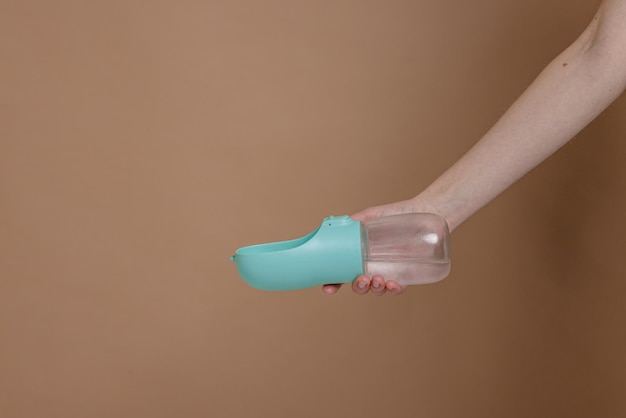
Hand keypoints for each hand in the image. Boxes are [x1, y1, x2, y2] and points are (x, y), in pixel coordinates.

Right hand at [322, 198, 441, 294]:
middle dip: (357, 287)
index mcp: (360, 254)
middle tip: (360, 280)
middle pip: (358, 285)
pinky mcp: (407, 275)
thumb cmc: (398, 213)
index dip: (333, 283)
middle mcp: (372, 265)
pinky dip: (393, 289)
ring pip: (376, 289)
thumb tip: (337, 226)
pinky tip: (392, 284)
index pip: (343, 272)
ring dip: (374, 288)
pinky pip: (397, 288)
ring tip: (378, 280)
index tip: (328, 288)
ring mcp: (389, 271)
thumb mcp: (374, 214)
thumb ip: (356, 221)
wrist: (426, 211)